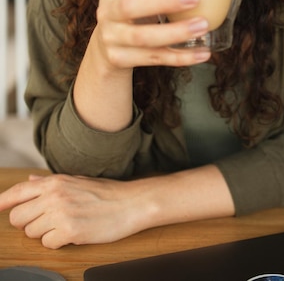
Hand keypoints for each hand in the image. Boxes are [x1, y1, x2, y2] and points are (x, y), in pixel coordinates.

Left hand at [0, 166, 234, 249]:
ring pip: (31, 232)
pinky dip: (56, 242)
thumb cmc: (106, 192)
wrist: (130, 203)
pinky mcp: (70, 231)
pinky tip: (71, 234)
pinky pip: (47, 244)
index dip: (3, 202)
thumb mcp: (76, 180)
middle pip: (18, 217)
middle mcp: (55, 195)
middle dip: (28, 222)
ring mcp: (61, 213)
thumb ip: (50, 182)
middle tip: (45, 221)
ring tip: (63, 225)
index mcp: (55, 181)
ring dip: (43, 233)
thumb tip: (30, 180)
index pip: (18, 192)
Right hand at [73, 0, 210, 130]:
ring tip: (203, 25)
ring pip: (144, 38)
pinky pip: (154, 59)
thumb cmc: (131, 12)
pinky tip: (203, 52)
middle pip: (129, 7)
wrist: (106, 50)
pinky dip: (181, 57)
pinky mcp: (121, 59)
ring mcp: (112, 39)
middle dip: (163, 2)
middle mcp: (107, 12)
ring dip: (176, 32)